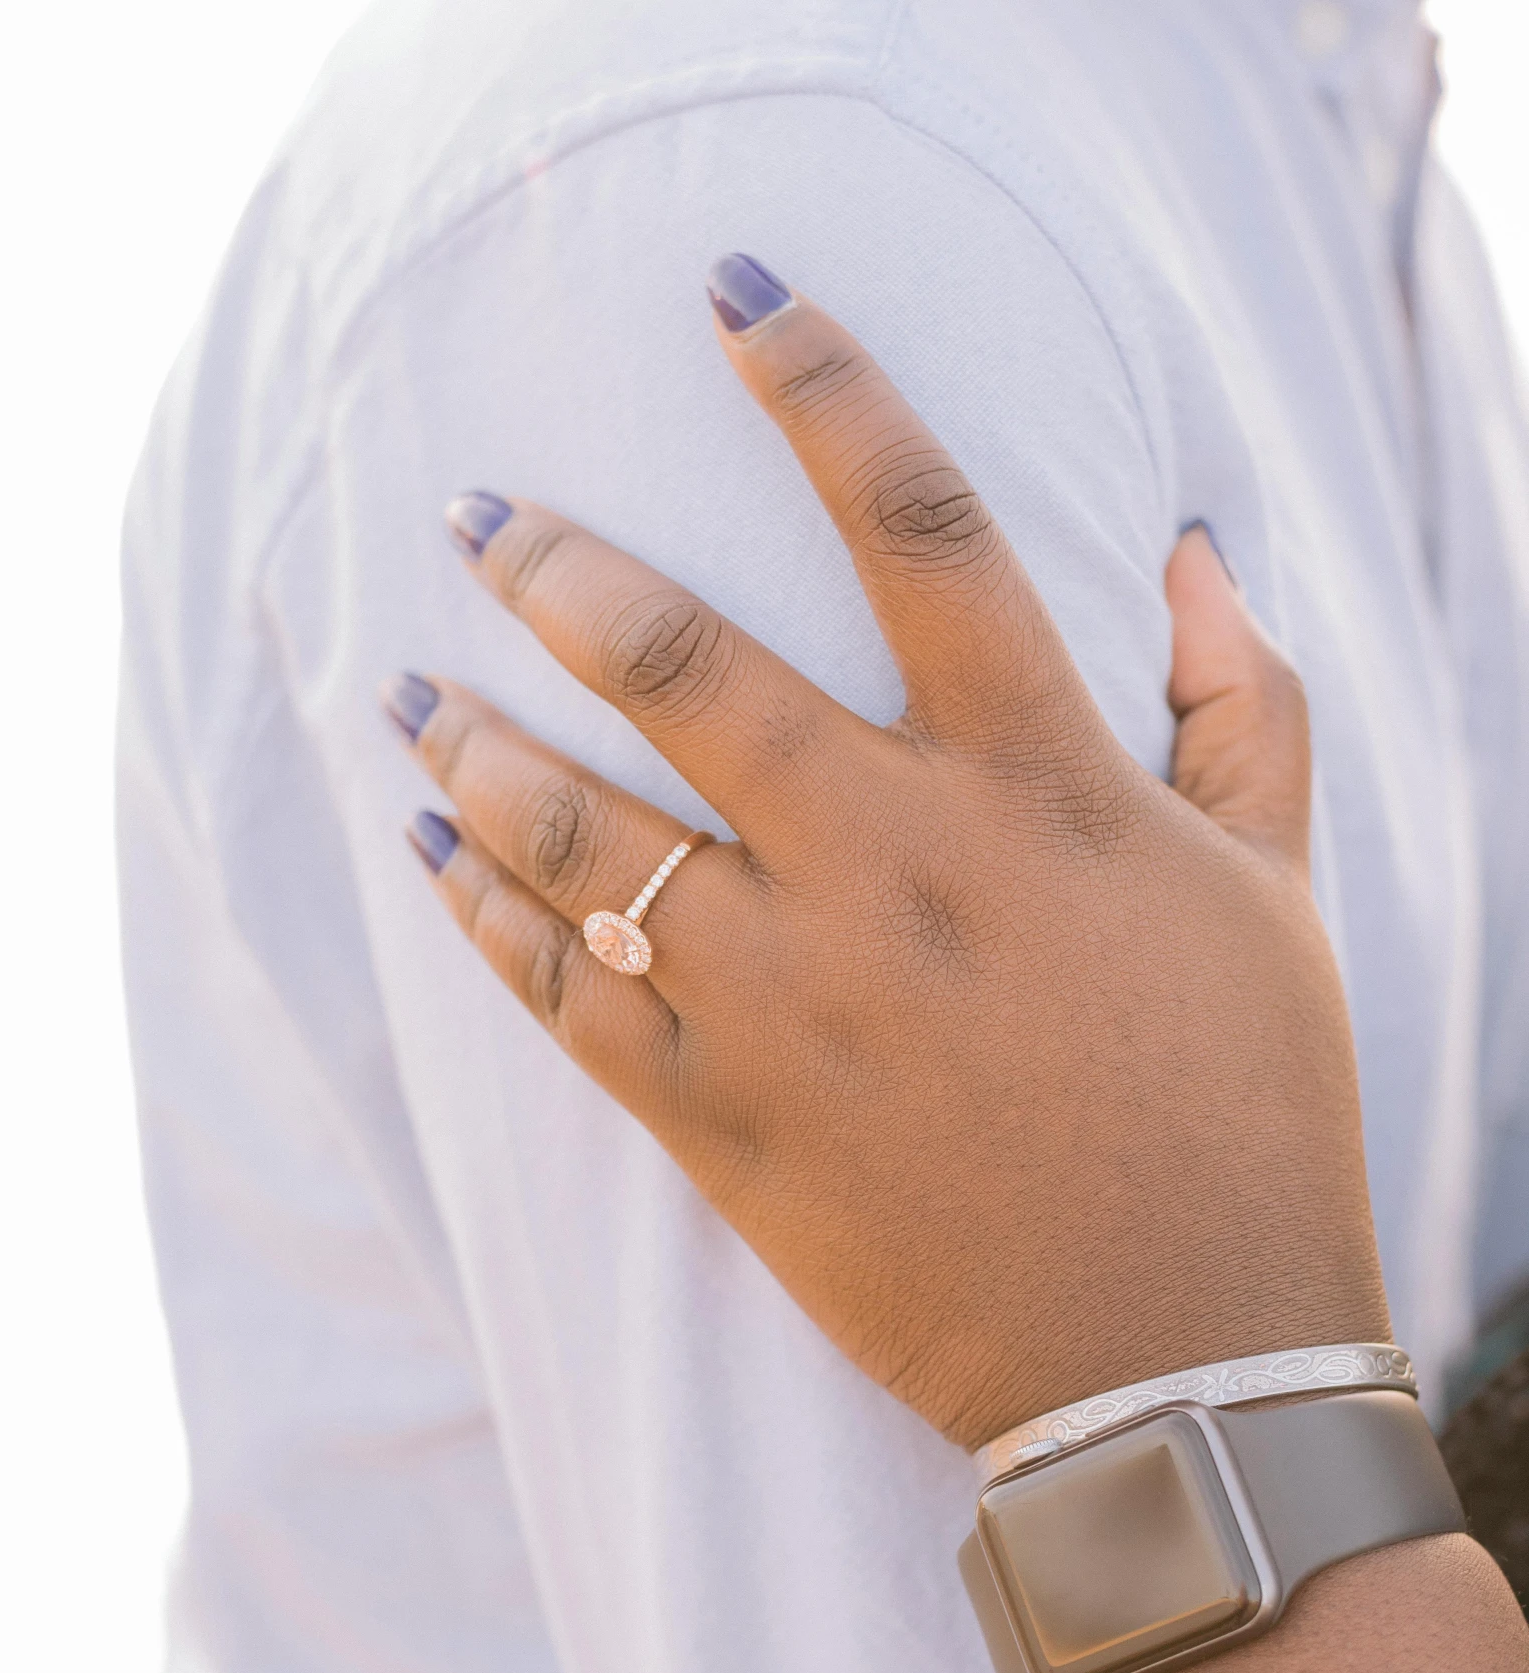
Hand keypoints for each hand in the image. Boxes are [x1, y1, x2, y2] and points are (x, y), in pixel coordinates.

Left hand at [385, 262, 1388, 1450]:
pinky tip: (431, 858)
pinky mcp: (728, 1126)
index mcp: (1039, 789)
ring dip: (478, 742)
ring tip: (411, 689)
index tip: (735, 296)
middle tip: (475, 515)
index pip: (922, 527)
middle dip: (558, 566)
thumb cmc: (1246, 1116)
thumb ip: (1242, 712)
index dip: (825, 386)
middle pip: (685, 661)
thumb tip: (1190, 556)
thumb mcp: (1274, 898)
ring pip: (587, 830)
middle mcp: (896, 868)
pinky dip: (486, 917)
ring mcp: (796, 1001)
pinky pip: (567, 997)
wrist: (1175, 1363)